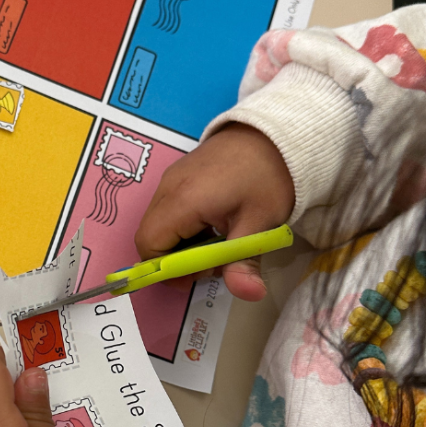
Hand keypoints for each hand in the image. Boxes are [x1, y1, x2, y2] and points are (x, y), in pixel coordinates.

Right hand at [135, 124, 294, 301]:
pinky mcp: (178, 175)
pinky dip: (183, 227)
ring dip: (181, 244)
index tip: (202, 273)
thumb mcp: (260, 223)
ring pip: (158, 224)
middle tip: (214, 260)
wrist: (276, 132)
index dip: (168, 269)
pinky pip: (167, 210)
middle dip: (176, 259)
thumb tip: (249, 294)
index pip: (149, 246)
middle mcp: (167, 188)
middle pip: (149, 237)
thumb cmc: (268, 177)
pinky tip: (214, 224)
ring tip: (217, 242)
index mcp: (183, 201)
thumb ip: (244, 262)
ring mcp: (170, 179)